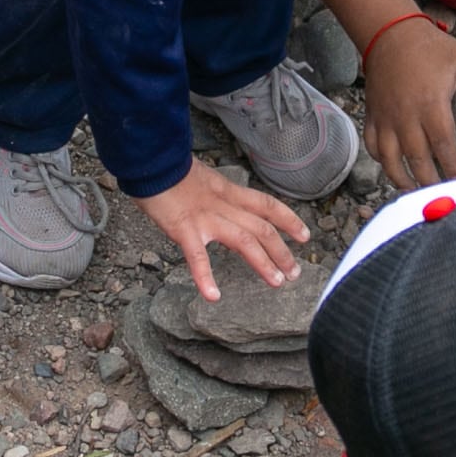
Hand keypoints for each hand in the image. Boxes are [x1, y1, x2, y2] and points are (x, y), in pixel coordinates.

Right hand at [133, 160, 308, 302]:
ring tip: (276, 282)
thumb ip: (215, 195)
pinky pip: (197, 257)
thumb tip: (221, 206)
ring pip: (244, 241)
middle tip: (294, 273)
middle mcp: (223, 205)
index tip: (305, 236)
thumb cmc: (169, 169)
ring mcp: (206, 218)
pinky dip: (205, 277)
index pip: (266, 205)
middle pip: (262, 228)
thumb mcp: (202, 178)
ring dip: (263, 263)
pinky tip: (213, 296)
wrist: (150, 160)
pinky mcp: (184, 229)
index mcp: (228, 191)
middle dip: (282, 251)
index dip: (289, 220)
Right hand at [363, 18, 455, 189]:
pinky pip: (372, 144)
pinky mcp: (373, 115)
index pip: (444, 146)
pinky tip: (390, 167)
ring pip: (390, 158)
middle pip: (417, 159)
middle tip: (439, 196)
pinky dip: (379, 159)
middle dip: (429, 181)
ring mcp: (386, 118)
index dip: (452, 167)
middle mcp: (406, 117)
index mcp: (431, 105)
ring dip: (401, 178)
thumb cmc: (427, 47)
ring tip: (413, 192)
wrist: (388, 33)